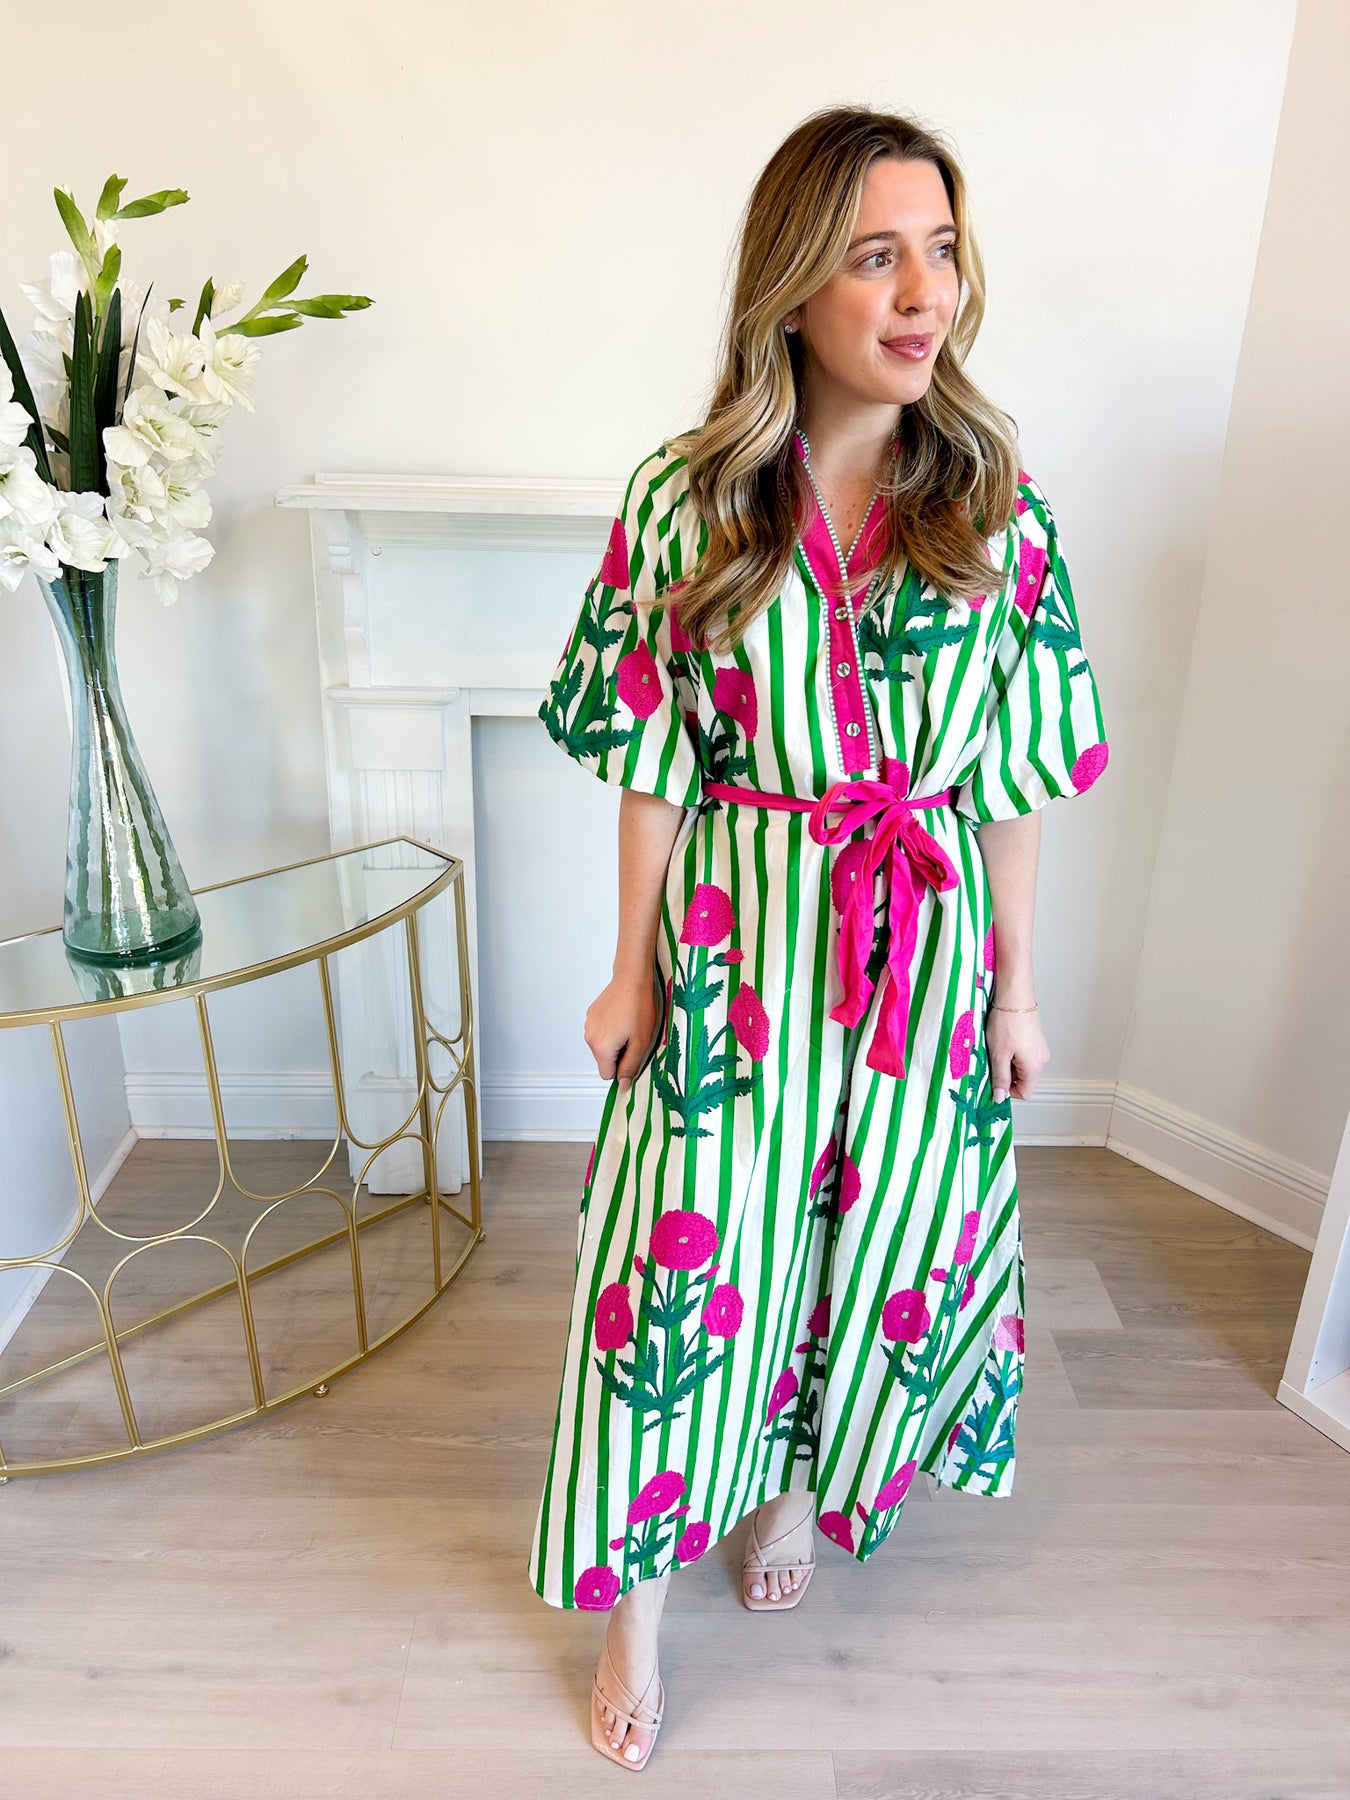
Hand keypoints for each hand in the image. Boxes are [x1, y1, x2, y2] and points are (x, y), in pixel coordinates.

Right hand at [585, 974, 661, 1091]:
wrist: (632, 980)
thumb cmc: (638, 1009)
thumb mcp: (640, 1043)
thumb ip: (630, 1067)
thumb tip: (623, 1084)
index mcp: (601, 1048)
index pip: (607, 1075)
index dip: (622, 1069)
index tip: (633, 1054)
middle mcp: (590, 1038)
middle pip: (604, 1060)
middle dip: (618, 1054)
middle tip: (634, 1038)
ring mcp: (589, 1025)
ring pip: (602, 1046)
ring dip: (615, 1042)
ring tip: (628, 1025)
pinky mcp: (591, 1015)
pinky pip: (600, 1032)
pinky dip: (610, 1029)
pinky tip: (622, 1017)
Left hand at [985, 1001, 1048, 1103]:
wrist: (1015, 997)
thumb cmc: (1008, 1022)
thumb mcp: (999, 1055)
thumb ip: (1000, 1078)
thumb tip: (1000, 1096)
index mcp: (1034, 1067)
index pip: (1024, 1092)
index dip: (1007, 1091)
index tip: (994, 1084)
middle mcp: (1041, 1059)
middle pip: (1023, 1079)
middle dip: (1006, 1075)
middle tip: (992, 1062)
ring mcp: (1039, 1049)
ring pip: (1022, 1066)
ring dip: (1008, 1062)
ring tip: (997, 1048)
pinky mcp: (1035, 1039)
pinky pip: (1023, 1054)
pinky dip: (1011, 1052)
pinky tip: (1002, 1041)